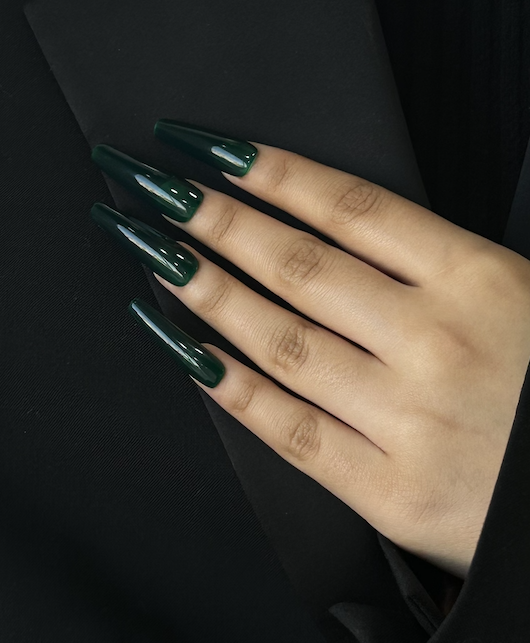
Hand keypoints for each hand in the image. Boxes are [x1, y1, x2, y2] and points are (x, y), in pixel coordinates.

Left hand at [153, 144, 529, 580]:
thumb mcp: (524, 297)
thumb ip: (436, 266)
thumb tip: (322, 229)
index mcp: (481, 279)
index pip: (351, 207)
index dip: (270, 171)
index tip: (207, 149)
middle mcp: (438, 341)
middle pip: (299, 266)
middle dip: (213, 221)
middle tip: (151, 189)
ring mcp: (410, 420)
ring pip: (282, 341)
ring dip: (205, 291)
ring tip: (154, 253)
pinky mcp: (391, 493)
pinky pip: (289, 430)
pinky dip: (229, 387)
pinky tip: (183, 349)